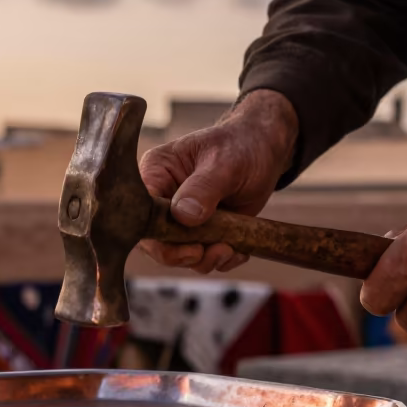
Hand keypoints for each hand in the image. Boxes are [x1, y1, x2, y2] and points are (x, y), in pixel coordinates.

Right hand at [138, 89, 298, 273]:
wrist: (264, 152)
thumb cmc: (241, 147)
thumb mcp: (225, 163)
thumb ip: (203, 188)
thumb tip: (182, 215)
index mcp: (156, 172)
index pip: (141, 210)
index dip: (159, 236)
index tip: (191, 247)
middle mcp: (160, 198)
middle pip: (155, 240)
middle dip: (184, 255)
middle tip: (217, 251)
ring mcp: (178, 218)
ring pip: (177, 254)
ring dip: (205, 260)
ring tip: (230, 248)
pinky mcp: (198, 232)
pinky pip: (200, 258)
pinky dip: (220, 260)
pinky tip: (238, 248)